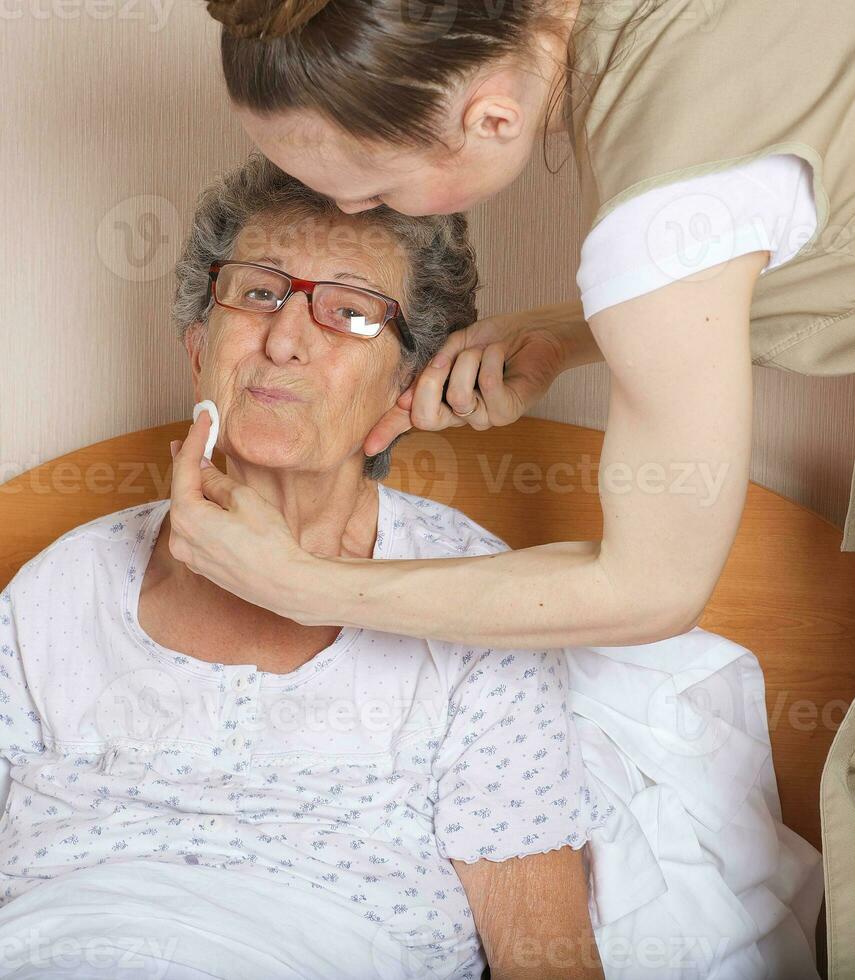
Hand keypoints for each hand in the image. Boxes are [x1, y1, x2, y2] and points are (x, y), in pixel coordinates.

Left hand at [168, 410, 319, 621]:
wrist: (285, 585)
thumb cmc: (269, 543)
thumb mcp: (245, 501)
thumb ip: (217, 482)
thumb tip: (203, 468)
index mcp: (188, 517)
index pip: (186, 470)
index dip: (195, 441)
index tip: (203, 420)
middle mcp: (181, 538)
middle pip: (180, 492)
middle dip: (187, 464)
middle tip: (190, 438)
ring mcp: (189, 555)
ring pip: (186, 512)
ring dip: (193, 488)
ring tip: (198, 464)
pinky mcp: (202, 565)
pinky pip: (194, 530)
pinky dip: (199, 511)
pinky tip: (208, 500)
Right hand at [363, 309, 571, 455]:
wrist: (536, 330)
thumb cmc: (496, 338)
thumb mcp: (454, 347)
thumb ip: (432, 370)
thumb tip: (403, 402)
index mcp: (443, 398)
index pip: (411, 418)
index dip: (388, 431)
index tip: (368, 446)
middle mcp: (461, 414)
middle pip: (426, 418)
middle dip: (429, 382)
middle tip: (447, 359)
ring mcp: (484, 417)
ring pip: (458, 398)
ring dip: (470, 361)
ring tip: (487, 351)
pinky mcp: (507, 413)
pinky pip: (486, 388)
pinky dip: (491, 361)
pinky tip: (501, 354)